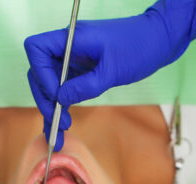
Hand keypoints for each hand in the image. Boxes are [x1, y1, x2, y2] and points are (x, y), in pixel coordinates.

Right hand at [25, 0, 195, 150]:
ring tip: (58, 132)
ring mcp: (74, 60)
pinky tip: (61, 126)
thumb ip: (87, 85)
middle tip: (58, 121)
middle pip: (39, 71)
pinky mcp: (82, 72)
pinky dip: (62, 106)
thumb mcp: (113, 70)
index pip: (37, 49)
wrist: (158, 41)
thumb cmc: (139, 47)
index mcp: (72, 39)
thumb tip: (61, 99)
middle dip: (45, 98)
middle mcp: (68, 48)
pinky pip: (65, 89)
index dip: (41, 74)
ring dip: (51, 108)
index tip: (56, 94)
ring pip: (50, 84)